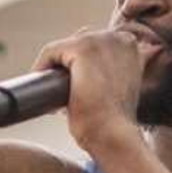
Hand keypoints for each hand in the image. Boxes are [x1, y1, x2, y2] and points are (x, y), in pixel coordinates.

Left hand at [31, 26, 157, 152]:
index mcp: (130, 46)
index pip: (93, 47)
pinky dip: (41, 68)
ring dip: (53, 69)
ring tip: (52, 94)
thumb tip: (79, 69)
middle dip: (65, 69)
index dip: (79, 68)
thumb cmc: (113, 121)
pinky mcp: (82, 48)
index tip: (75, 89)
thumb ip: (105, 73)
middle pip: (76, 45)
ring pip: (62, 49)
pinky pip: (51, 52)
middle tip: (62, 96)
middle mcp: (119, 37)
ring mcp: (101, 40)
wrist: (113, 134)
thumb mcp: (115, 91)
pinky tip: (42, 87)